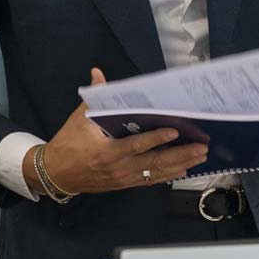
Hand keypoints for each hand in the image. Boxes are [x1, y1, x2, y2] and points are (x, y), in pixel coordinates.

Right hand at [31, 68, 209, 195]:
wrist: (57, 173)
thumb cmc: (69, 144)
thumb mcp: (78, 119)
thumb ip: (94, 98)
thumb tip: (98, 74)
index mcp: (108, 151)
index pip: (137, 145)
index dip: (157, 139)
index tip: (175, 131)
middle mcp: (120, 167)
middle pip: (155, 163)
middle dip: (181, 155)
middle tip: (201, 147)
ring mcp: (124, 178)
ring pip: (157, 173)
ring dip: (180, 165)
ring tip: (200, 157)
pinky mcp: (125, 184)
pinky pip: (150, 181)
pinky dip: (168, 175)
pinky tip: (183, 169)